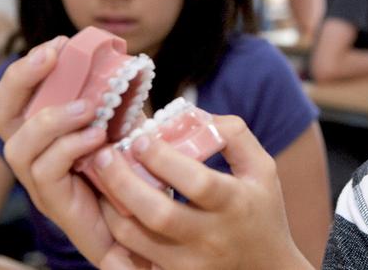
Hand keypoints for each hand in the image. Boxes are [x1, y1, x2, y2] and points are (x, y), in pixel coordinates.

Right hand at [0, 37, 150, 266]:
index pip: (13, 96)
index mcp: (42, 133)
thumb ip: (115, 101)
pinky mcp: (55, 203)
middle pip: (0, 114)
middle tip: (54, 55)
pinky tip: (98, 138)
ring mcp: (39, 182)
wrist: (140, 228)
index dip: (27, 68)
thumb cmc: (130, 173)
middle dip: (23, 79)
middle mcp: (32, 156)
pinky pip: (46, 172)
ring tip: (89, 107)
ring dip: (53, 118)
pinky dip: (70, 147)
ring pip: (18, 147)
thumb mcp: (122, 126)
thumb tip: (124, 61)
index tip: (58, 43)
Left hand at [93, 116, 310, 269]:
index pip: (197, 181)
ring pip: (135, 239)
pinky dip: (114, 239)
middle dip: (124, 182)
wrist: (266, 267)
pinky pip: (131, 263)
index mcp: (235, 203)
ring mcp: (190, 264)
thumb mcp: (262, 168)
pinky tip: (109, 214)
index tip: (140, 138)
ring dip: (111, 207)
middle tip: (104, 156)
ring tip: (100, 179)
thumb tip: (192, 113)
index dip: (164, 159)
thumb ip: (233, 136)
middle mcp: (211, 237)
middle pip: (159, 214)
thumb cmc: (261, 209)